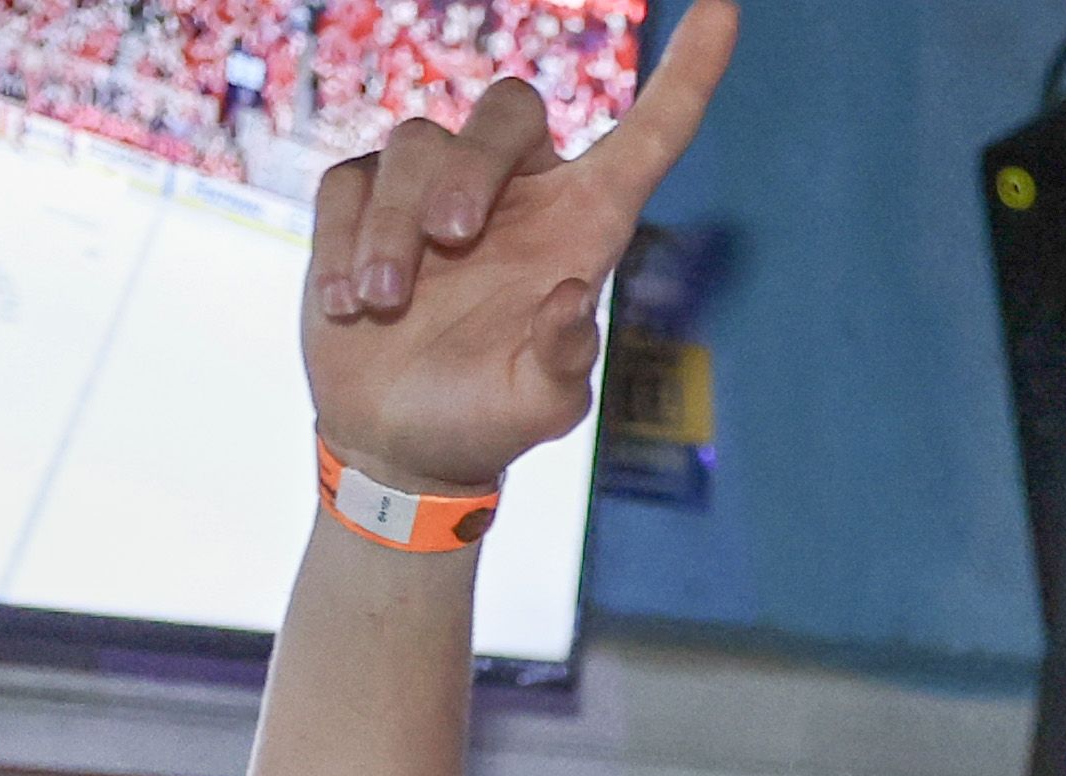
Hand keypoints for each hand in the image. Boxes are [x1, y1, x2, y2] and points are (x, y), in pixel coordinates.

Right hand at [299, 0, 730, 495]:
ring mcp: (435, 190)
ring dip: (393, 226)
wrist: (398, 442)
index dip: (688, 74)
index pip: (648, 136)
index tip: (721, 7)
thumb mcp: (535, 406)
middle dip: (472, 165)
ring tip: (382, 302)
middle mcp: (517, 194)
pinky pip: (351, 182)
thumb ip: (561, 362)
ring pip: (414, 143)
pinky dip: (344, 242)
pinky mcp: (366, 201)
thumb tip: (570, 299)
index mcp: (581, 226)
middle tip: (449, 240)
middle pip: (508, 111)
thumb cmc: (484, 418)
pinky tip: (349, 307)